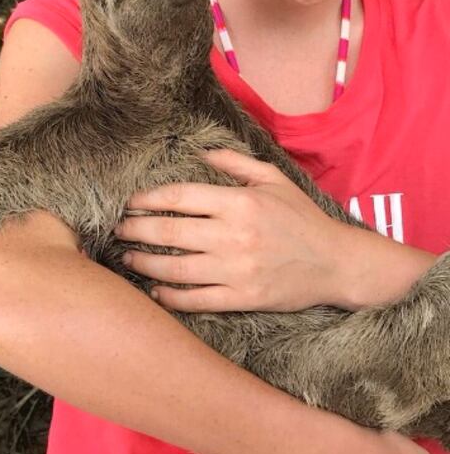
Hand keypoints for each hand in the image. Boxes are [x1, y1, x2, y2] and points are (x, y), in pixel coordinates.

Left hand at [115, 146, 350, 312]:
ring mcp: (237, 270)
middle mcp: (235, 236)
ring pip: (176, 269)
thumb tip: (200, 153)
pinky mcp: (244, 299)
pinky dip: (170, 298)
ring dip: (145, 263)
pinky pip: (196, 300)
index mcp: (240, 203)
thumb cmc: (303, 219)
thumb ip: (235, 163)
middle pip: (170, 233)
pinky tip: (155, 292)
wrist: (337, 264)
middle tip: (117, 229)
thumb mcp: (274, 180)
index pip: (180, 198)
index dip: (148, 199)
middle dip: (136, 230)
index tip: (130, 202)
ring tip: (128, 257)